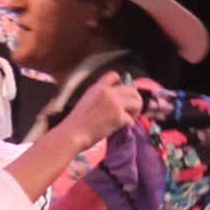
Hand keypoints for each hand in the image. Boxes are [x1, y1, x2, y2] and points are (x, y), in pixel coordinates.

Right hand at [43, 75, 157, 165]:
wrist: (73, 133)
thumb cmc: (77, 122)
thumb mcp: (87, 101)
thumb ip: (101, 97)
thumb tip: (117, 100)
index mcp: (97, 87)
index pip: (114, 75)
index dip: (122, 83)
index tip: (122, 94)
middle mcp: (108, 92)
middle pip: (131, 89)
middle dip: (134, 100)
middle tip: (130, 111)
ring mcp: (114, 103)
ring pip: (137, 102)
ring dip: (135, 111)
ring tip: (129, 119)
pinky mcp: (118, 116)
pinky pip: (131, 120)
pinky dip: (128, 125)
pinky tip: (122, 128)